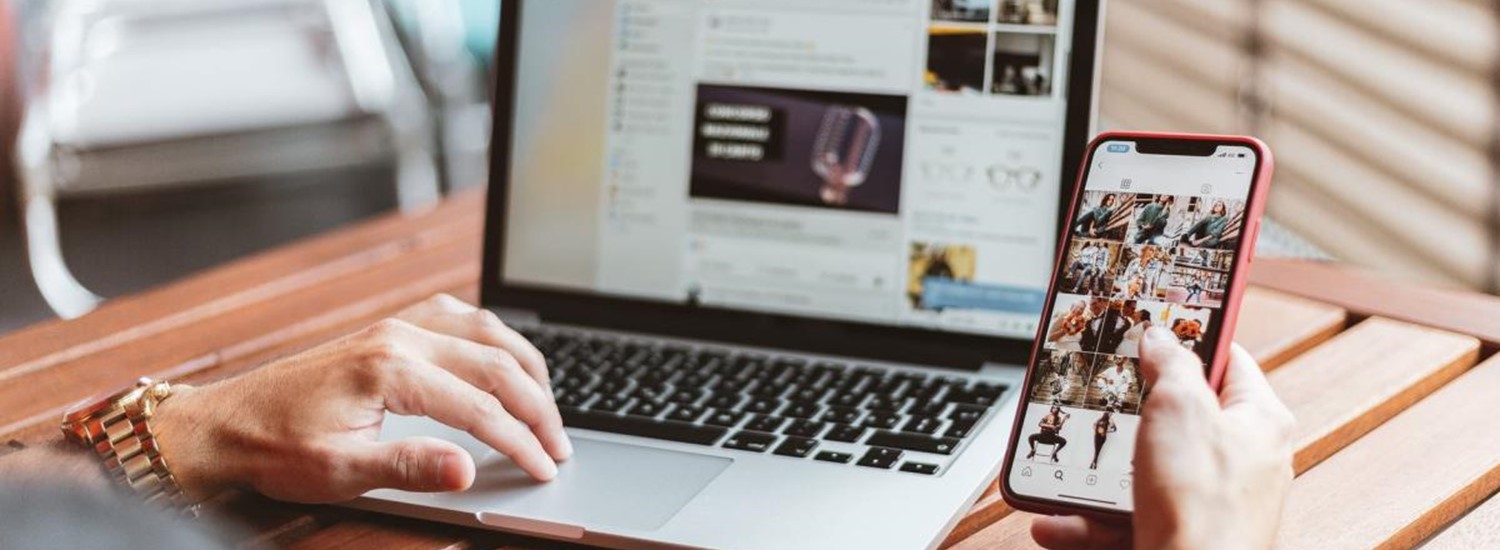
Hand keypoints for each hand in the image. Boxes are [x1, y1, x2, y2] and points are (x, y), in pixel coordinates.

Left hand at [152, 295, 571, 503]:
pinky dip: (495, 338)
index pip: (480, 409)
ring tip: (547, 405)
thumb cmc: (274, 448)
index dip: (520, 442)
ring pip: (487, 331)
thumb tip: (469, 469)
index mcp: (390, 370)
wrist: (223, 423)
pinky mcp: (389, 328)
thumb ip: (410, 468)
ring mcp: (395, 326)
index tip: (544, 469)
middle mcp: (399, 337)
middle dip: (538, 408)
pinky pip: (460, 317)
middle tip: (560, 446)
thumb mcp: (341, 472)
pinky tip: (504, 358)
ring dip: (525, 366)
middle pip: (497, 365)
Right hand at [1031, 327, 1294, 549]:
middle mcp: (1243, 463)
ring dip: (1096, 476)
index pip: (1229, 360)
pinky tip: (1059, 522)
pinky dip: (1089, 522)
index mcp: (1260, 422)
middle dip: (1129, 415)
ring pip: (1145, 474)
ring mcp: (1211, 504)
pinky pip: (1128, 518)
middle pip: (1179, 419)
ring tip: (1064, 472)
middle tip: (1103, 401)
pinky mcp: (1181, 536)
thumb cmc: (1203, 507)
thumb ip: (1170, 364)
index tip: (1155, 329)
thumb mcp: (1179, 407)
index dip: (1190, 340)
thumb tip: (1161, 339)